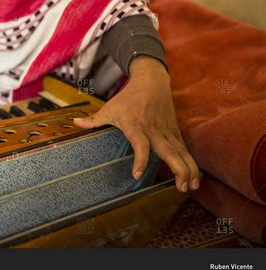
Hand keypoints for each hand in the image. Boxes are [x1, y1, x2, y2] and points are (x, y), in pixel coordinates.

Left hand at [74, 56, 199, 192]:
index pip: (140, 145)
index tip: (137, 175)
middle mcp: (154, 130)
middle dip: (177, 169)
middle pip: (169, 151)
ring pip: (181, 152)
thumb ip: (93, 119)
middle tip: (180, 188)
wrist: (151, 80)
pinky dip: (191, 163)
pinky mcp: (175, 131)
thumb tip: (74, 123)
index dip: (140, 160)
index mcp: (136, 126)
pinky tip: (195, 178)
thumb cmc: (128, 97)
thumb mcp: (109, 108)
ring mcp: (167, 130)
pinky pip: (184, 149)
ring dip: (189, 169)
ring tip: (191, 188)